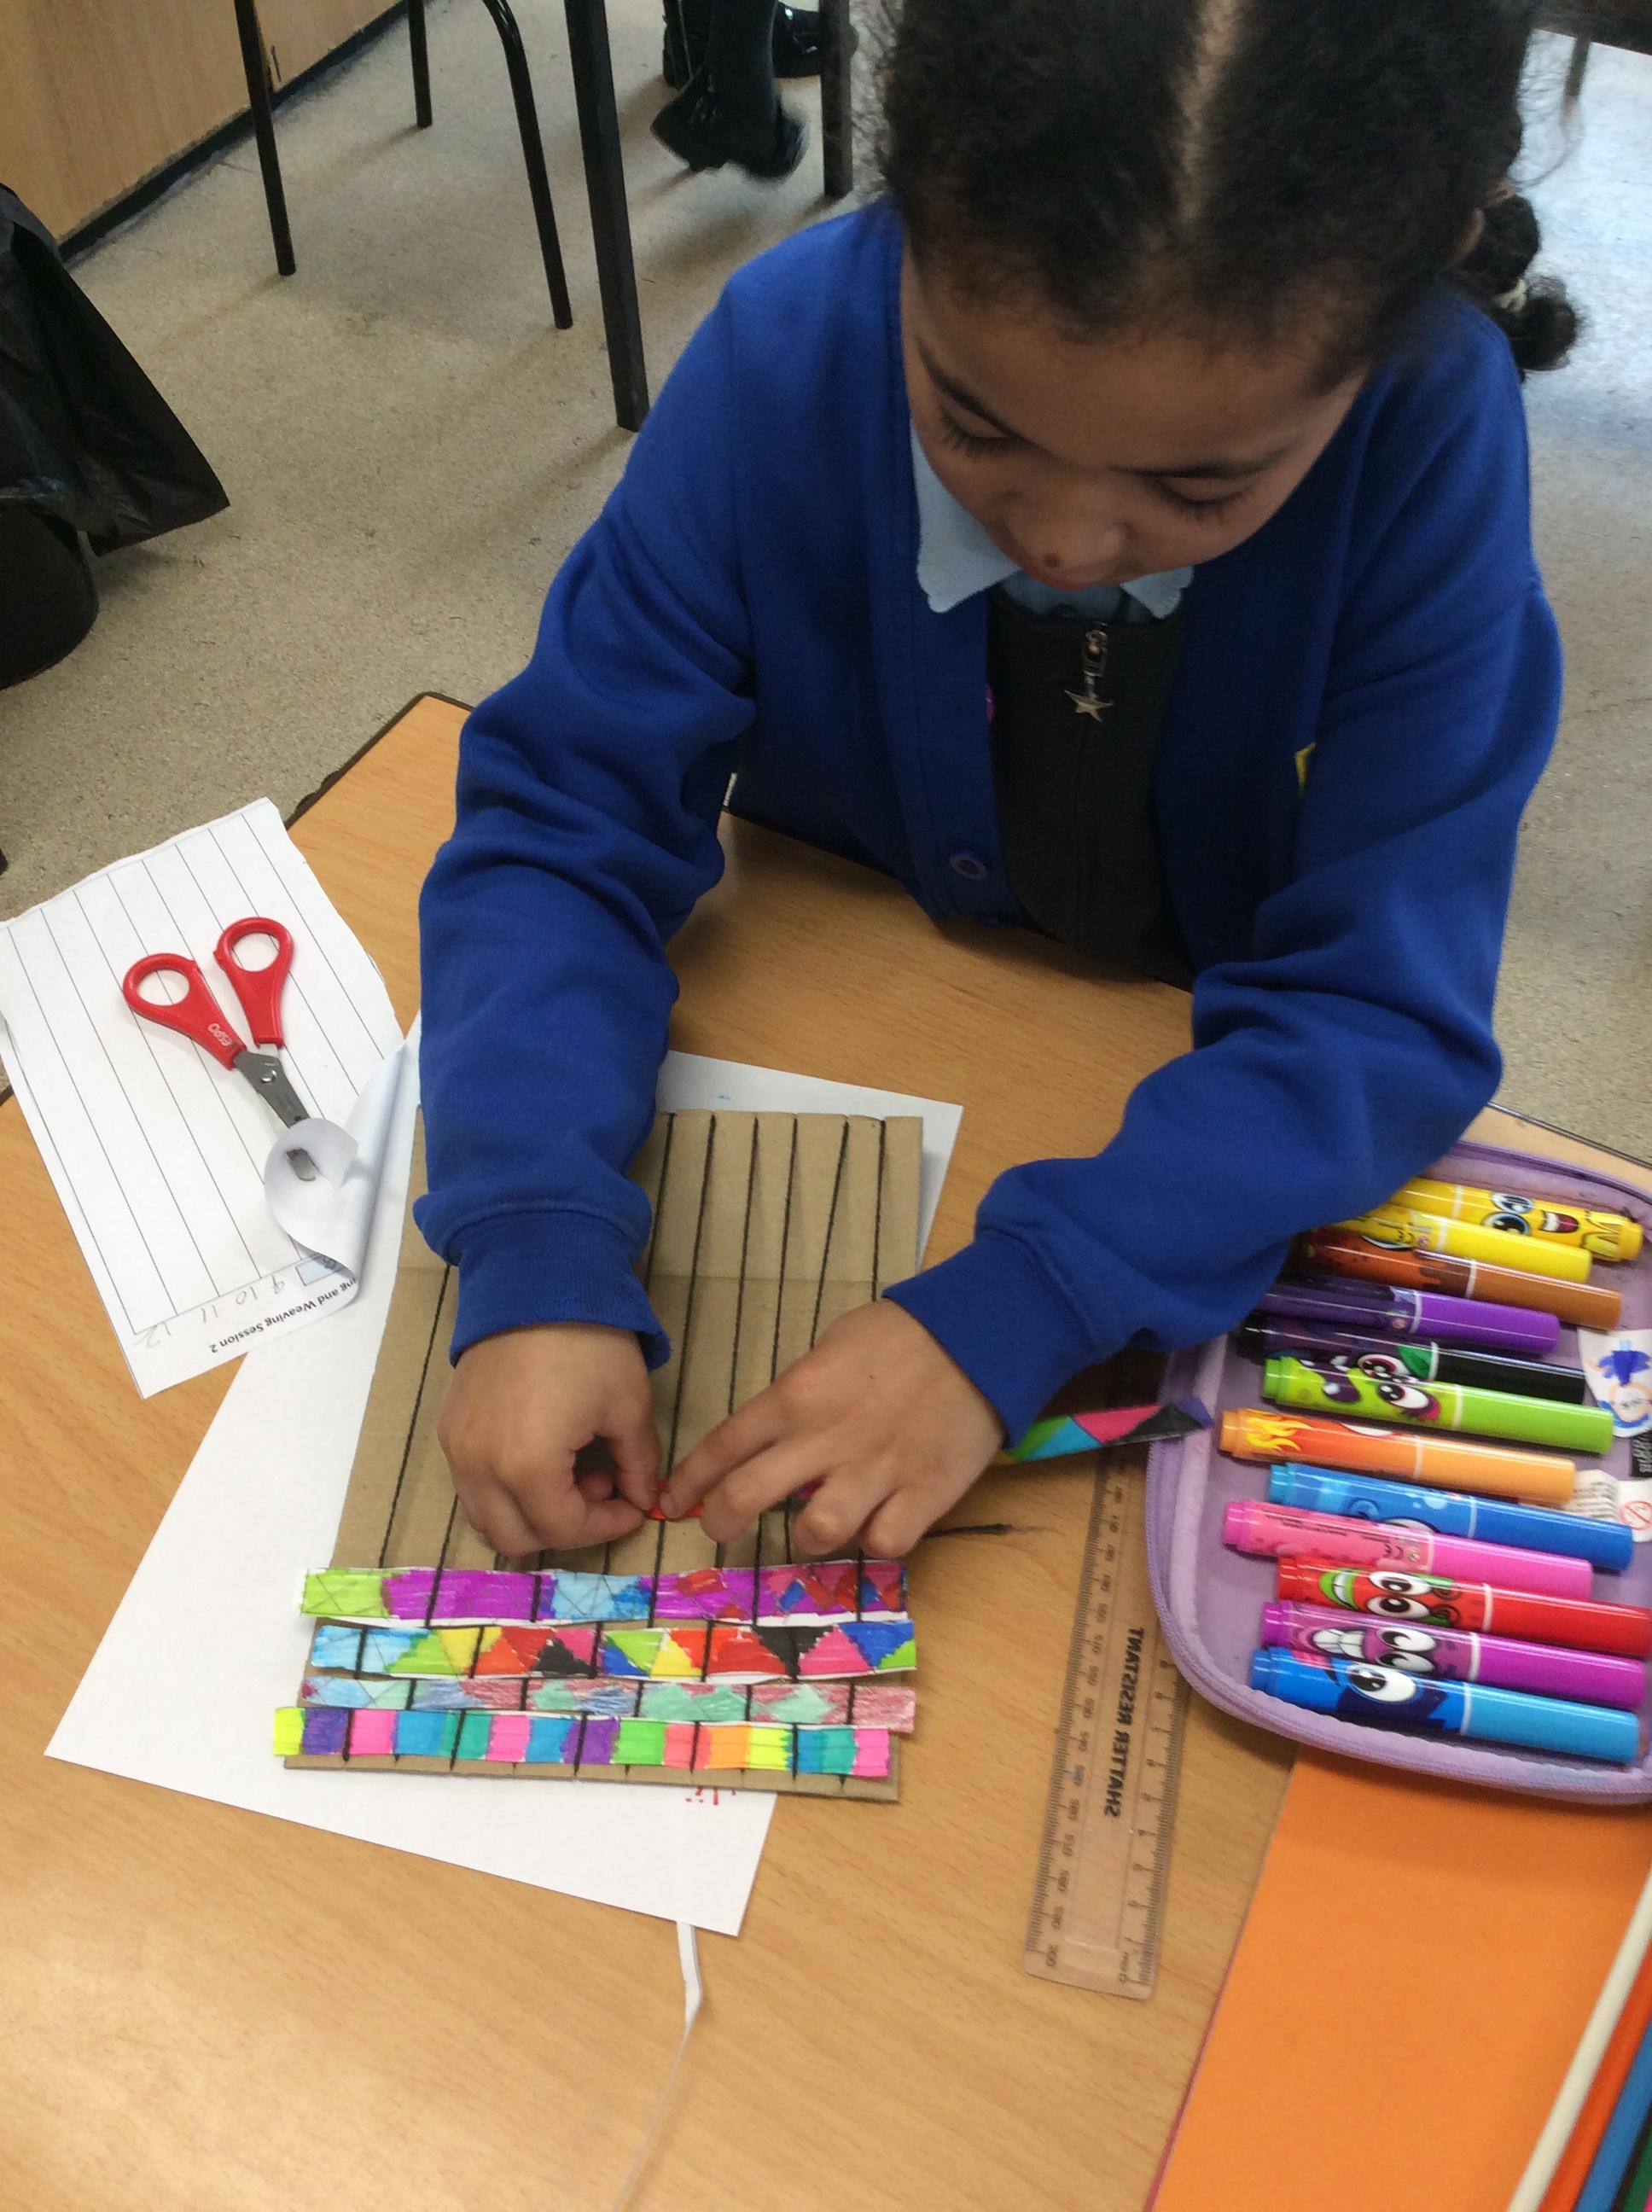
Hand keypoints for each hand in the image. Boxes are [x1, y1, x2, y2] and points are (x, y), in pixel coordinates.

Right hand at [438, 1323, 658, 1555]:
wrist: (534, 1281)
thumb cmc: (590, 1343)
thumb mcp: (629, 1405)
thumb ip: (638, 1465)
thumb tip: (641, 1500)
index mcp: (528, 1467)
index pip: (564, 1530)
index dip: (606, 1526)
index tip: (632, 1505)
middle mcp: (480, 1469)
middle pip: (516, 1539)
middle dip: (565, 1527)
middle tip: (598, 1488)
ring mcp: (457, 1450)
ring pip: (486, 1518)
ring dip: (530, 1513)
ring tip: (569, 1470)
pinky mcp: (448, 1430)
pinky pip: (472, 1486)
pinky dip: (506, 1491)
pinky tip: (540, 1452)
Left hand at [662, 1300, 1003, 1555]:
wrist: (978, 1335)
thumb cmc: (900, 1334)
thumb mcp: (832, 1349)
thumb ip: (799, 1396)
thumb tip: (778, 1437)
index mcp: (797, 1396)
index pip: (723, 1445)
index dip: (690, 1481)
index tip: (673, 1501)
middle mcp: (825, 1439)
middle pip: (747, 1497)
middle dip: (721, 1523)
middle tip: (720, 1531)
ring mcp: (875, 1471)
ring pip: (815, 1532)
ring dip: (805, 1537)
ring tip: (814, 1527)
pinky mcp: (922, 1495)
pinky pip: (884, 1543)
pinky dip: (876, 1541)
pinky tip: (878, 1524)